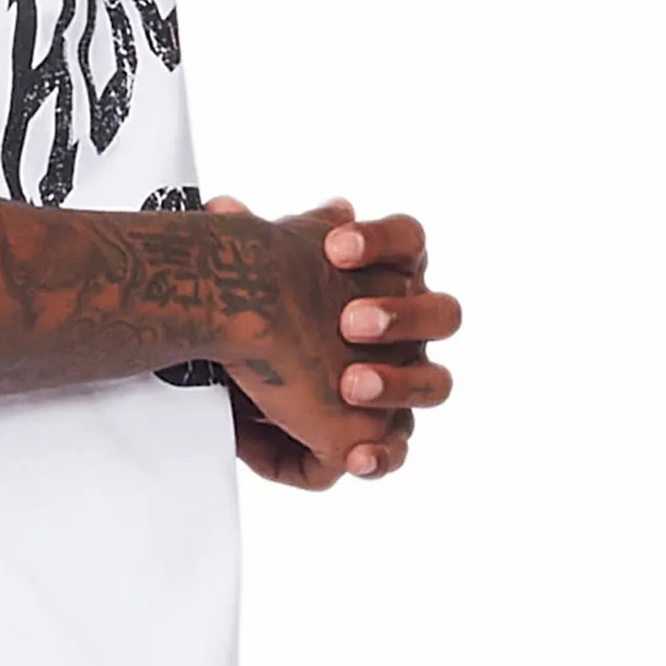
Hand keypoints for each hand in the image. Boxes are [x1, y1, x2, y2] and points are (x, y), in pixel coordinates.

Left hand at [206, 199, 459, 488]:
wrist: (235, 369)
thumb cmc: (259, 313)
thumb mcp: (251, 276)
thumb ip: (247, 244)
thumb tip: (224, 210)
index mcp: (386, 274)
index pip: (407, 242)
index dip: (380, 242)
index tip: (332, 246)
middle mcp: (407, 329)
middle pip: (442, 314)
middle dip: (400, 316)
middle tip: (349, 322)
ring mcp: (401, 382)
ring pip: (434, 384)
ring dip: (396, 382)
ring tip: (351, 385)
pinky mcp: (380, 435)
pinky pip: (394, 450)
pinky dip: (379, 453)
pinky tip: (357, 455)